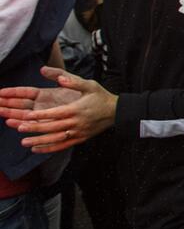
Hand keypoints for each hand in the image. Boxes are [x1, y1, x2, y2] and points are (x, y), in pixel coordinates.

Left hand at [0, 68, 116, 151]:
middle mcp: (76, 122)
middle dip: (35, 128)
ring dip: (39, 141)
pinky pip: (62, 146)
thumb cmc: (101, 97)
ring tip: (24, 142)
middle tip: (19, 127)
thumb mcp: (90, 85)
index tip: (26, 116)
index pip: (54, 113)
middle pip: (52, 127)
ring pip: (55, 139)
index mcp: (76, 109)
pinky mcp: (80, 139)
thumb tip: (59, 78)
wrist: (117, 112)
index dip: (40, 115)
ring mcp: (78, 132)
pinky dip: (49, 149)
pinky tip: (36, 149)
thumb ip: (73, 81)